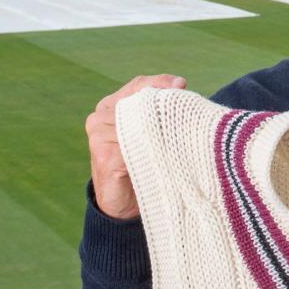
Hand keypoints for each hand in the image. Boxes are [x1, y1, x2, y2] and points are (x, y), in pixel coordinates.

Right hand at [86, 74, 186, 219]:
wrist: (122, 205)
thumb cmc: (141, 163)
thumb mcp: (149, 131)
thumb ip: (158, 109)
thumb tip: (180, 84)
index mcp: (109, 106)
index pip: (138, 85)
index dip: (161, 83)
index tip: (182, 85)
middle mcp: (100, 118)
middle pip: (139, 102)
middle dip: (166, 106)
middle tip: (189, 110)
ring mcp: (99, 137)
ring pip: (139, 123)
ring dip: (163, 129)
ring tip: (184, 134)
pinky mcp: (104, 157)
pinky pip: (134, 147)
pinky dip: (155, 149)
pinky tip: (170, 153)